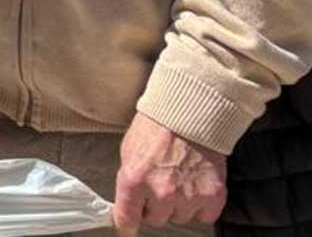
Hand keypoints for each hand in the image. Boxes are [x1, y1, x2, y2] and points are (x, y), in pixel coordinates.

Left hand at [112, 112, 224, 231]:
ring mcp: (189, 196)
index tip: (126, 230)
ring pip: (181, 218)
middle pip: (156, 220)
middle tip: (160, 187)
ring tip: (179, 181)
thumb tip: (129, 201)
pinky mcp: (213, 196)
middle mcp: (161, 192)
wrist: (190, 115)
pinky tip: (197, 187)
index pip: (126, 218)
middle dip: (156, 207)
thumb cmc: (156, 128)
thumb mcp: (129, 151)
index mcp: (134, 179)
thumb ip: (129, 180)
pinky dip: (201, 206)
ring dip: (179, 206)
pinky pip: (204, 216)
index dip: (125, 226)